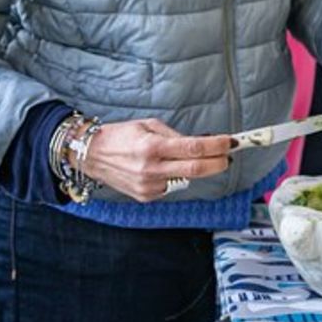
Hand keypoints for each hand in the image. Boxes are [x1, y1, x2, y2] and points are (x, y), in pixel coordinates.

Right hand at [80, 119, 230, 201]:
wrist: (91, 156)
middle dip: (218, 162)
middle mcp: (151, 168)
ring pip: (186, 178)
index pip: (194, 148)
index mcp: (152, 146)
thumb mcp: (149, 125)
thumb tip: (203, 143)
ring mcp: (148, 186)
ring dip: (195, 168)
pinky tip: (164, 168)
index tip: (231, 142)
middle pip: (196, 169)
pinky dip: (175, 176)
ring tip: (186, 157)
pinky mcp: (145, 196)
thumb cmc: (120, 136)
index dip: (217, 146)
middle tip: (229, 155)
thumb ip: (176, 136)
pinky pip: (171, 186)